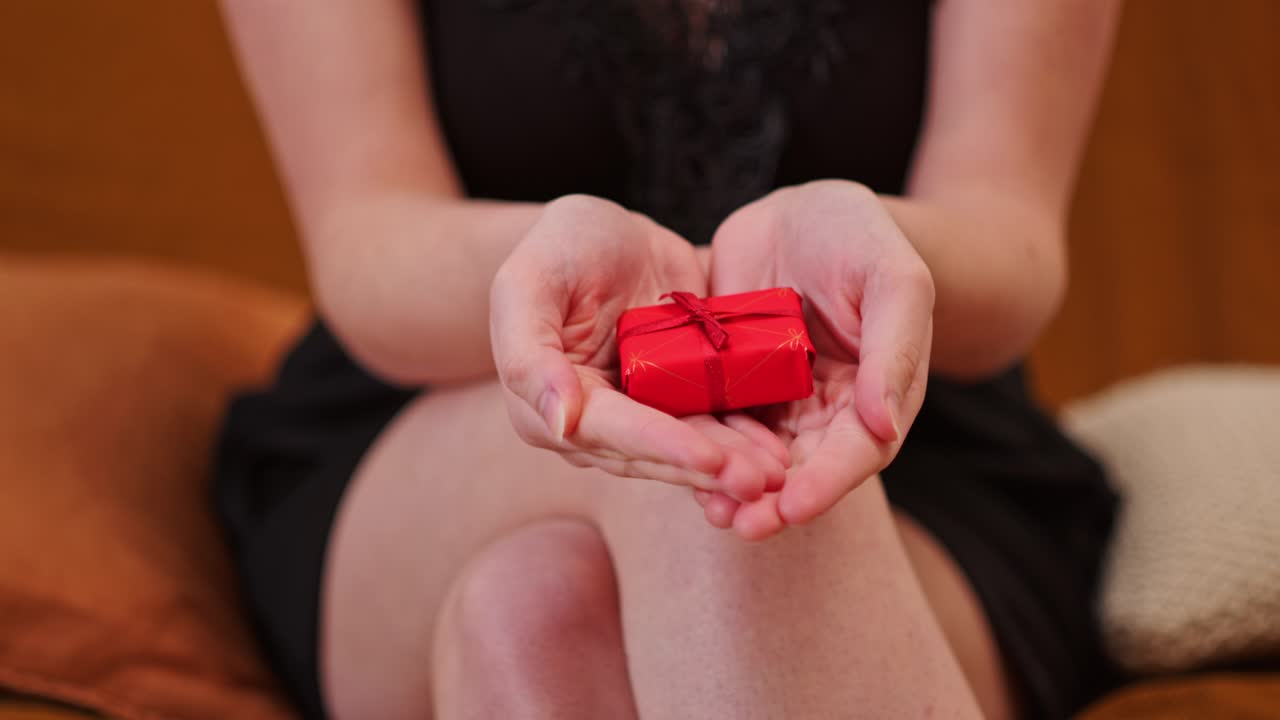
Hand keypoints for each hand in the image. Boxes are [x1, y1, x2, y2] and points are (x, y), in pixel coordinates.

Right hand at [490, 195, 787, 501]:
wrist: (605, 235)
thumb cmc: (558, 247)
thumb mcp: (529, 281)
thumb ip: (529, 353)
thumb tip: (558, 422)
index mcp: (543, 406)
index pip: (608, 432)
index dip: (659, 446)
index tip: (709, 460)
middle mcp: (589, 427)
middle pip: (653, 455)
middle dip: (707, 468)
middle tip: (760, 481)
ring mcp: (636, 419)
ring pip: (686, 450)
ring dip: (732, 465)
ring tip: (777, 473)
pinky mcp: (675, 405)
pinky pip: (710, 428)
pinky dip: (743, 440)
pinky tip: (777, 452)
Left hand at [698, 180, 934, 539]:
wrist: (804, 212)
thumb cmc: (863, 239)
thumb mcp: (894, 280)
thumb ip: (895, 350)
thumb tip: (884, 426)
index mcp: (873, 396)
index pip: (856, 453)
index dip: (826, 484)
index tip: (793, 508)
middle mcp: (822, 411)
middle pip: (801, 470)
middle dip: (773, 502)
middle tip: (742, 525)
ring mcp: (772, 399)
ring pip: (753, 455)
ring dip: (732, 487)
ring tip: (710, 512)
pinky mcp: (727, 381)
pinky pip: (711, 420)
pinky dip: (697, 445)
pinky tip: (672, 462)